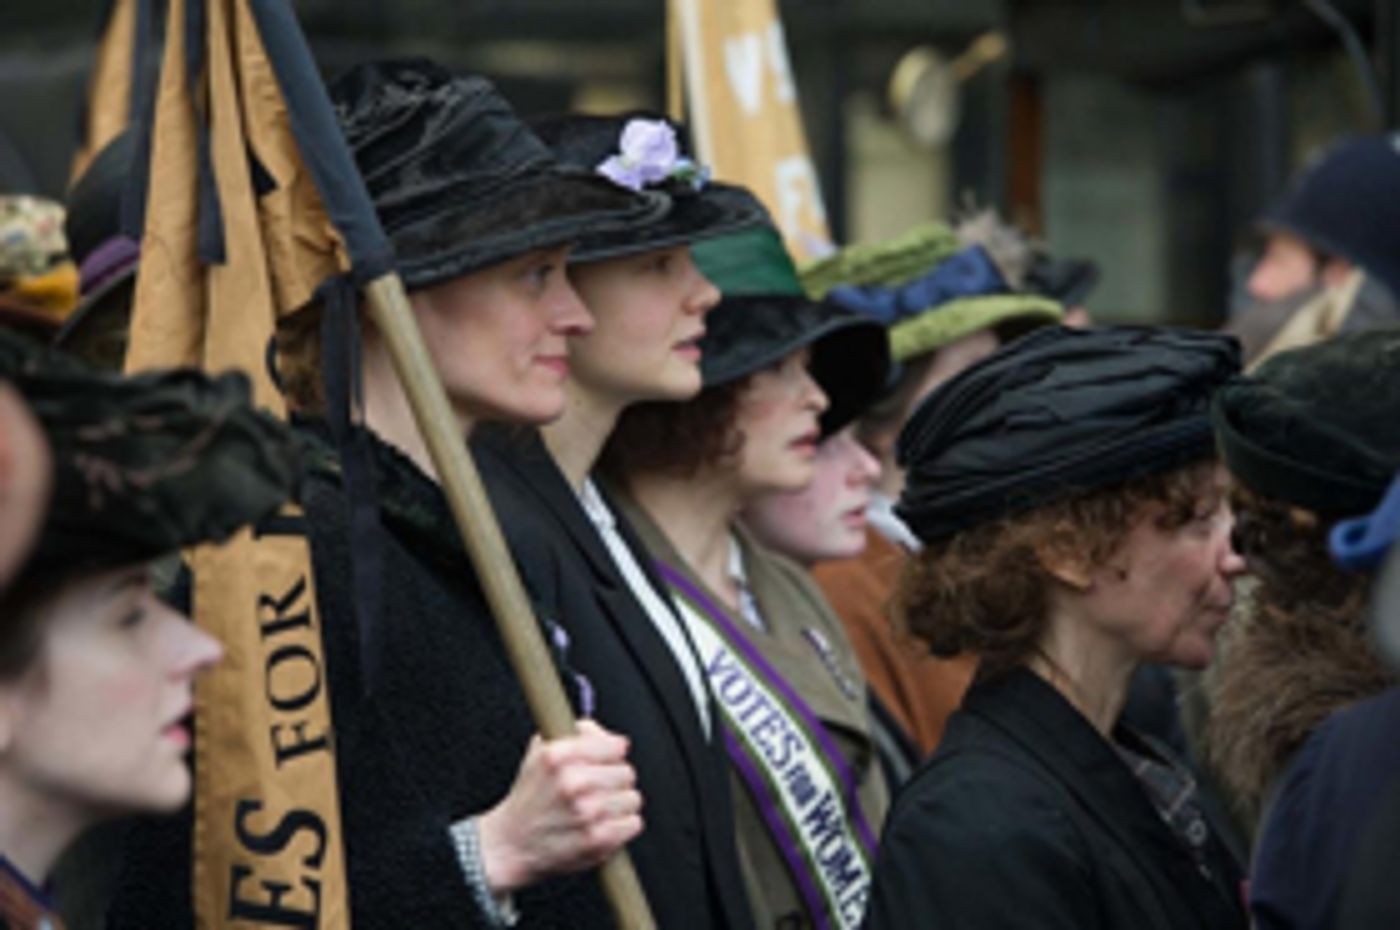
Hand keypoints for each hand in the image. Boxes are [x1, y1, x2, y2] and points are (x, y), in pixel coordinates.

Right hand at [476, 719, 642, 893]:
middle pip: (627, 772)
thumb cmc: (528, 800)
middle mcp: (573, 782)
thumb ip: (575, 734)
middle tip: (597, 790)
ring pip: (633, 798)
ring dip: (619, 805)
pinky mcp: (598, 839)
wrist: (511, 844)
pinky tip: (602, 825)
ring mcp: (587, 812)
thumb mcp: (539, 753)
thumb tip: (609, 736)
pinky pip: (633, 823)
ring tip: (597, 810)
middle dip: (614, 781)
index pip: (616, 746)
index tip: (607, 762)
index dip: (611, 754)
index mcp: (559, 756)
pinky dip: (622, 826)